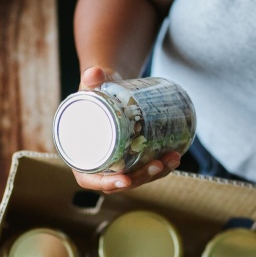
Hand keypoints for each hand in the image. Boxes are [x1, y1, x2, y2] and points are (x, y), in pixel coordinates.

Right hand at [70, 66, 181, 192]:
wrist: (110, 84)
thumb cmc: (96, 86)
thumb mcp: (94, 83)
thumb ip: (92, 78)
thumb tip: (94, 73)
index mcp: (80, 151)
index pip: (89, 178)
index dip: (106, 184)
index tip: (125, 180)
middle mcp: (99, 161)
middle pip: (119, 180)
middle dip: (141, 177)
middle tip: (158, 164)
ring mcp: (117, 160)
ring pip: (136, 176)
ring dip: (156, 173)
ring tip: (173, 158)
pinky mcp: (131, 154)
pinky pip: (144, 167)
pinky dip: (160, 167)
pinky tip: (175, 158)